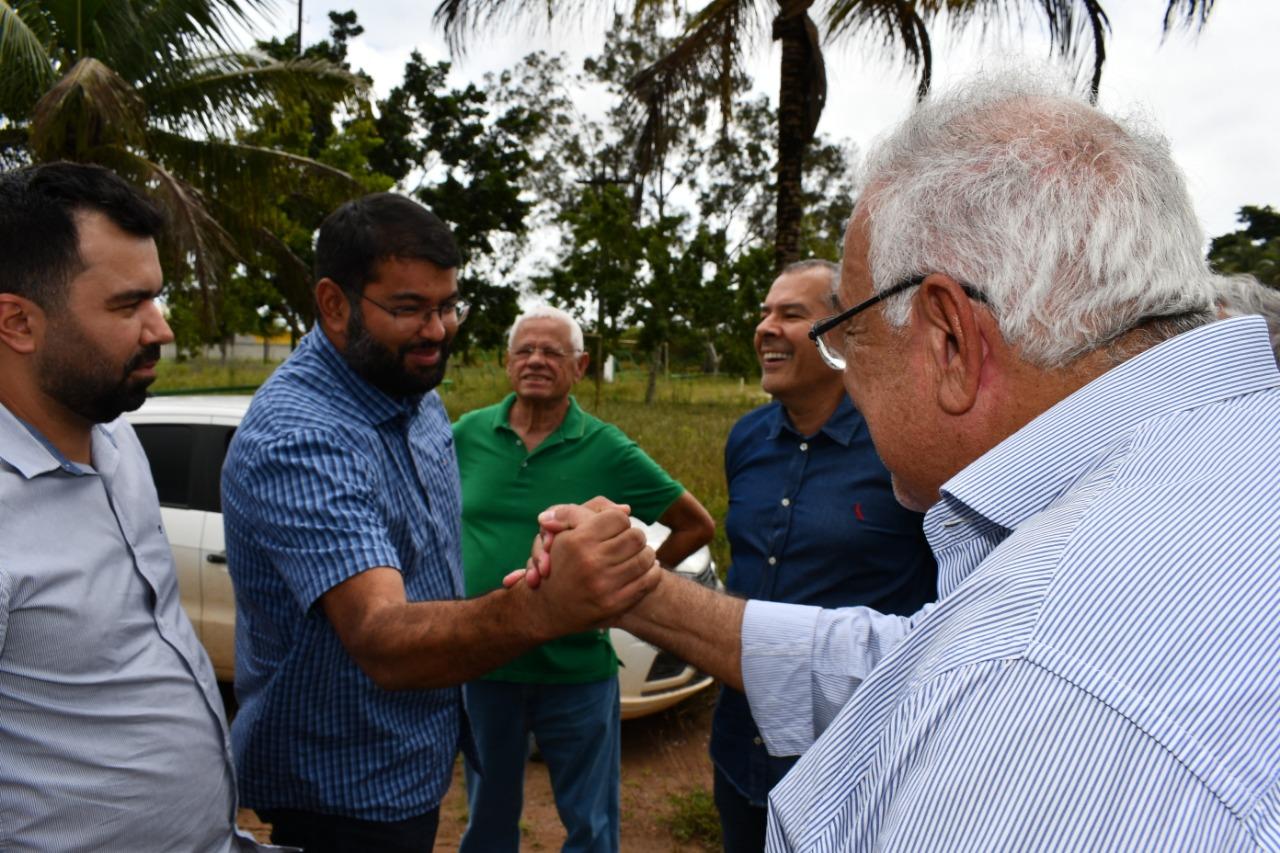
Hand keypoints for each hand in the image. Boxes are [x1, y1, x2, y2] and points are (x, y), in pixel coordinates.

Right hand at [519, 504, 658, 635]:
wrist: (550, 608)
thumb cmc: (560, 563)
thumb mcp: (563, 532)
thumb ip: (589, 511)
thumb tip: (626, 509)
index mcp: (578, 541)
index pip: (619, 518)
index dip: (619, 520)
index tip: (615, 528)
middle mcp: (590, 562)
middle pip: (636, 536)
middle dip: (634, 536)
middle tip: (628, 542)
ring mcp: (604, 585)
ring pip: (645, 557)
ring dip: (645, 553)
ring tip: (637, 554)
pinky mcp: (616, 603)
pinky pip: (648, 580)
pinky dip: (651, 572)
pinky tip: (643, 570)